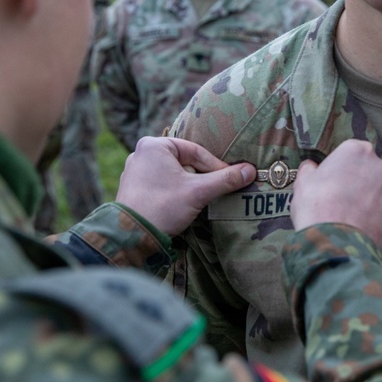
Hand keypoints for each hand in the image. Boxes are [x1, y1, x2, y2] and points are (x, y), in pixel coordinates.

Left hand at [116, 137, 255, 235]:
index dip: (217, 166)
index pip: (196, 152)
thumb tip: (251, 171)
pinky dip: (175, 191)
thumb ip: (225, 179)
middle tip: (218, 189)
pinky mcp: (132, 188)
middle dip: (202, 175)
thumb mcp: (199, 191)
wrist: (131, 236)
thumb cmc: (163, 207)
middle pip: (185, 162)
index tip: (232, 179)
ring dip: (190, 184)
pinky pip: (161, 183)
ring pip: (174, 173)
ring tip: (202, 197)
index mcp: (154, 145)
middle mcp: (141, 153)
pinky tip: (183, 204)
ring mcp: (134, 171)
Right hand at [290, 139, 381, 247]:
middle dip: (361, 181)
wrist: (334, 242)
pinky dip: (377, 220)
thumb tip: (311, 167)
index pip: (353, 152)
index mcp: (358, 151)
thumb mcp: (304, 182)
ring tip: (353, 215)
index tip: (333, 179)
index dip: (342, 166)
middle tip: (343, 197)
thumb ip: (310, 169)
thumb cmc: (315, 206)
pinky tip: (361, 228)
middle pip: (372, 170)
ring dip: (372, 200)